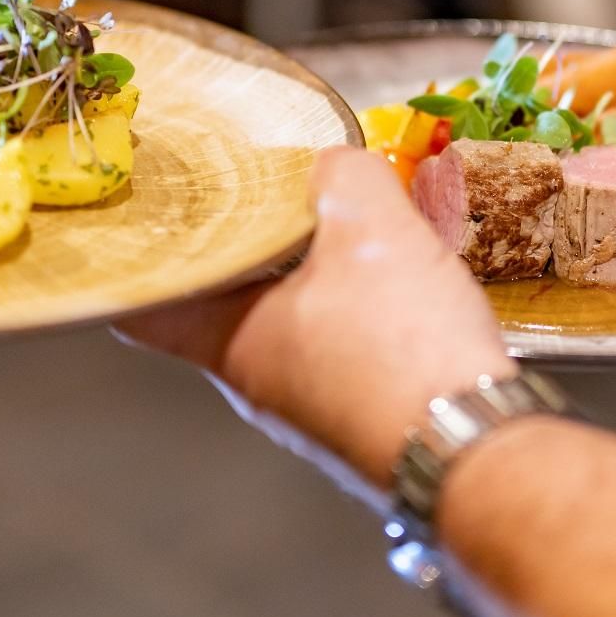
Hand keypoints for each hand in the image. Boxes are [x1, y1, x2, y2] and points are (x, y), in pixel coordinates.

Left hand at [118, 147, 513, 482]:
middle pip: (224, 306)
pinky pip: (341, 351)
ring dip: (306, 278)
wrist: (476, 451)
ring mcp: (311, 409)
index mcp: (230, 341)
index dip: (140, 259)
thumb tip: (335, 164)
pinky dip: (354, 311)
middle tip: (258, 193)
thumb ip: (345, 176)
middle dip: (244, 248)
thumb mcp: (372, 229)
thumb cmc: (401, 346)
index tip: (148, 216)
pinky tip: (395, 279)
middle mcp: (259, 384)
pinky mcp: (364, 419)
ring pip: (288, 327)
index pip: (142, 307)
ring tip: (338, 224)